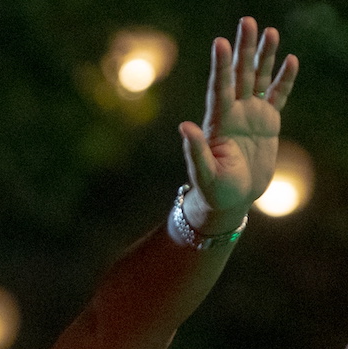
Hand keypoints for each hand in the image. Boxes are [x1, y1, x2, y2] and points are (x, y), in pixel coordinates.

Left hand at [179, 17, 298, 232]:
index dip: (221, 66)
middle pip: (239, 75)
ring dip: (263, 56)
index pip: (219, 88)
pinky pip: (277, 97)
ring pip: (257, 79)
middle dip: (243, 49)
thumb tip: (184, 126)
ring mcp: (250, 116)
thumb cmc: (213, 190)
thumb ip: (195, 150)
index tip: (220, 43)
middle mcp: (233, 113)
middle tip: (247, 21)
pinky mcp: (267, 123)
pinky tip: (289, 60)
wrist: (230, 200)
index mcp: (217, 123)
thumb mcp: (203, 173)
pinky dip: (283, 80)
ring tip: (270, 31)